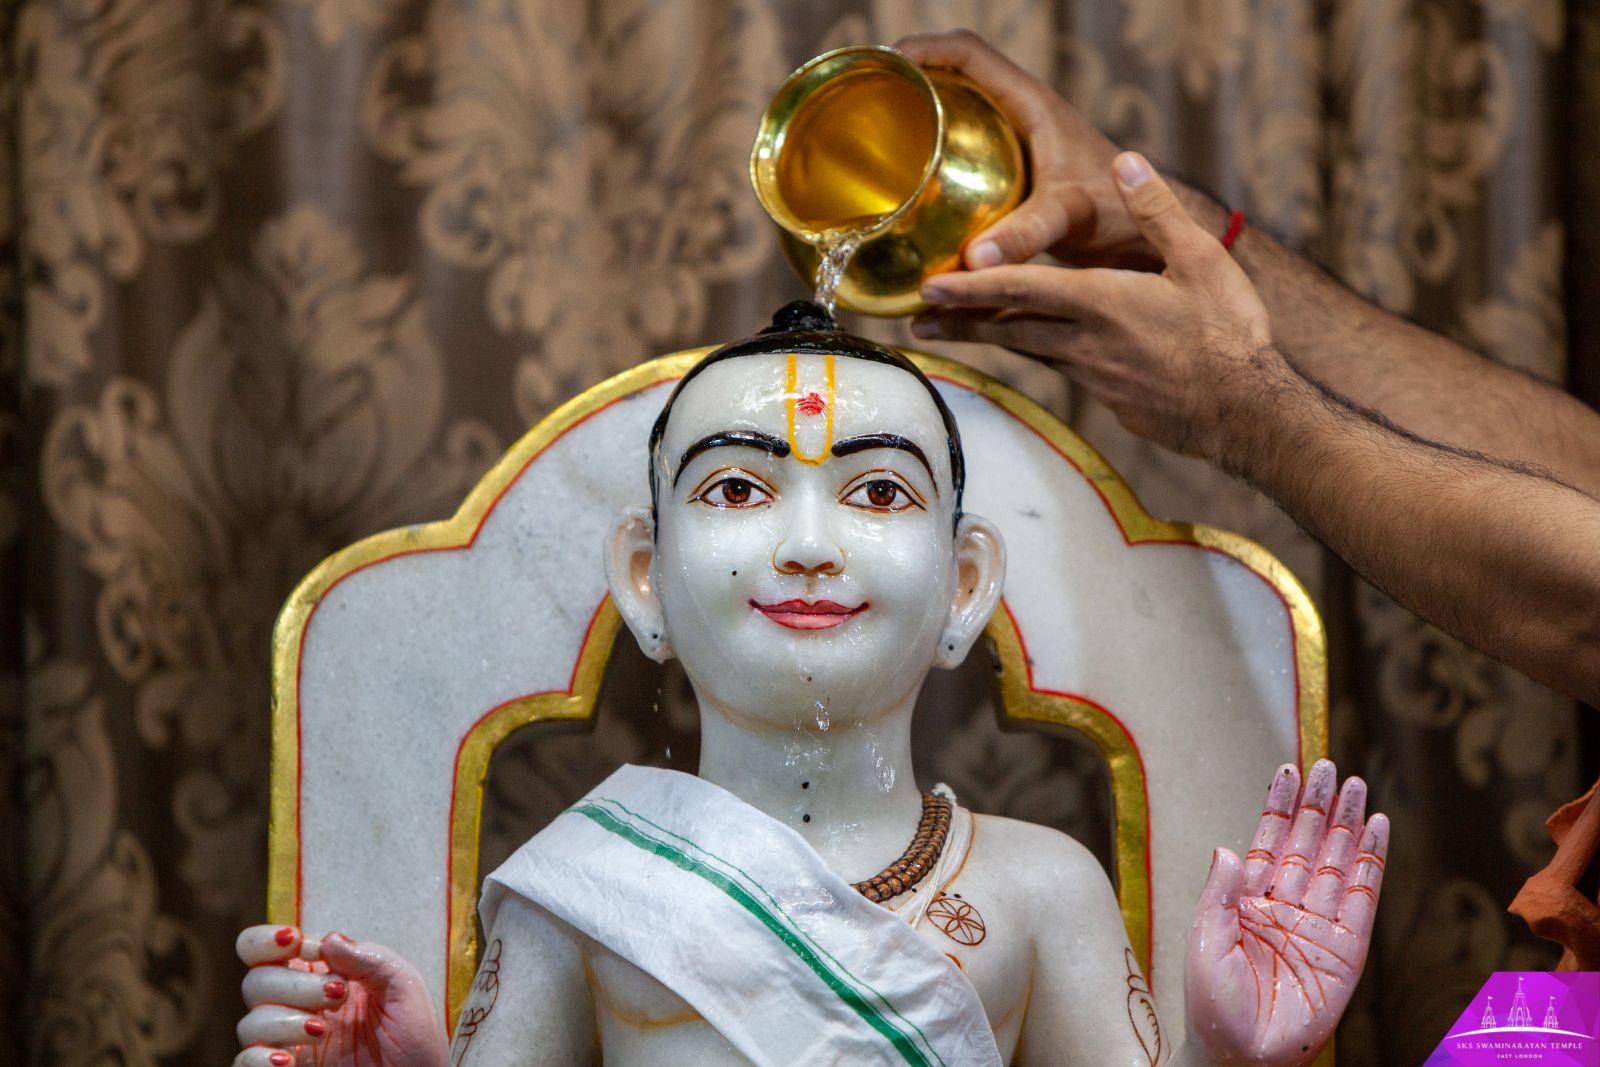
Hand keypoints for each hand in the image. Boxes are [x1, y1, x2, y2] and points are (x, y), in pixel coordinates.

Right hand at [234, 925, 445, 1066]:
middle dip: (294, 985)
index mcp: (322, 976)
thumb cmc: (414, 1040)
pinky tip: (288, 1060)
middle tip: (337, 995)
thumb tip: (327, 940)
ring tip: (322, 1031)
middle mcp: (299, 1006)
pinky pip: (245, 1062)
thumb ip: (369, 959)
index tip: (297, 944)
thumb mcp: (404, 988)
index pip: (270, 950)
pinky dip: (258, 1058)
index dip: (269, 941)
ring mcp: (289, 1042)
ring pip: (250, 1022)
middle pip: (256, 982)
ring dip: (283, 1021)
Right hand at [894, 29, 1148, 268]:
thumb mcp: (1072, 216)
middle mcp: (1020, 118)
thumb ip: (1027, 235)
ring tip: (876, 137)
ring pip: (958, 116)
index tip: (886, 62)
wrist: (1146, 240)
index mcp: (1031, 106)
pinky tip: (908, 191)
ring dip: (920, 118)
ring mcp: (1015, 147)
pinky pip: (963, 156)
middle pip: (955, 77)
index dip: (926, 49)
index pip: (971, 54)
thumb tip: (974, 261)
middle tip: (867, 99)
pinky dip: (935, 161)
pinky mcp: (1012, 177)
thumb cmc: (1120, 215)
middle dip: (910, 79)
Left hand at [913, 154, 1276, 460]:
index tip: (926, 289)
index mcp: (1099, 302)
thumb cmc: (1229, 334)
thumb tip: (1126, 161)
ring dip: (989, 341)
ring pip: (1030, 352)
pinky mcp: (1111, 401)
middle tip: (915, 324)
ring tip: (950, 337)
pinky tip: (1037, 353)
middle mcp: (1084, 342)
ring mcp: (1094, 377)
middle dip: (960, 322)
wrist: (1248, 412)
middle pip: (1008, 328)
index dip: (968, 287)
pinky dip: (1041, 358)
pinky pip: (1065, 372)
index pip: (1018, 289)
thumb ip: (1157, 210)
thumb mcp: (1200, 259)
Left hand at [1186, 760, 1388, 1066]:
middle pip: (1307, 844)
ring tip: (1357, 786)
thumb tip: (1228, 847)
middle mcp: (1285, 906)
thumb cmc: (1213, 1003)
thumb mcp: (1205, 940)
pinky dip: (1372, 864)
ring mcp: (1318, 926)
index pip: (1268, 841)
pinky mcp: (1347, 950)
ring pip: (1337, 863)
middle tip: (1330, 766)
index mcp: (1247, 899)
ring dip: (1348, 825)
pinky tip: (1377, 831)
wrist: (1241, 1053)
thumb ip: (1219, 893)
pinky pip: (1364, 899)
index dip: (1280, 806)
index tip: (1289, 770)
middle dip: (1318, 805)